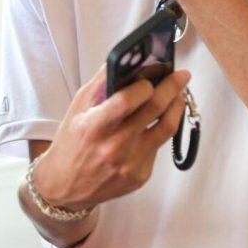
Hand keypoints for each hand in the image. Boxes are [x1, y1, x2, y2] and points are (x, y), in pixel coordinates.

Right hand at [34, 65, 190, 211]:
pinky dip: (160, 130)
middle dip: (173, 86)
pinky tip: (156, 123)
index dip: (145, 84)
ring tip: (179, 95)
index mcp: (94, 126)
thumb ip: (101, 84)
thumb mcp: (78, 108)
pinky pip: (158, 147)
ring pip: (167, 128)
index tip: (152, 75)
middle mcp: (114, 146)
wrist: (65, 186)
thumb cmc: (71, 143)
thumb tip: (127, 60)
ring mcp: (130, 163)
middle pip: (155, 109)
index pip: (128, 100)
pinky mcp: (140, 176)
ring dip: (177, 106)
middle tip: (181, 75)